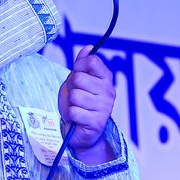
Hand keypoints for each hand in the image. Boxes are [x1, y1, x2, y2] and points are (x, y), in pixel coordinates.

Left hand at [59, 46, 116, 165]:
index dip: (78, 67)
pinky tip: (77, 119)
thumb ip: (82, 65)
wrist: (80, 132)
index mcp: (106, 79)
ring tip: (77, 108)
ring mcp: (105, 107)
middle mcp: (109, 91)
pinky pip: (74, 111)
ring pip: (75, 96)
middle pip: (79, 78)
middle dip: (71, 88)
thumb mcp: (77, 81)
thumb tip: (89, 47)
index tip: (78, 77)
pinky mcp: (97, 122)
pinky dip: (71, 115)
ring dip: (70, 103)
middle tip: (75, 97)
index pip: (92, 62)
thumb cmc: (78, 105)